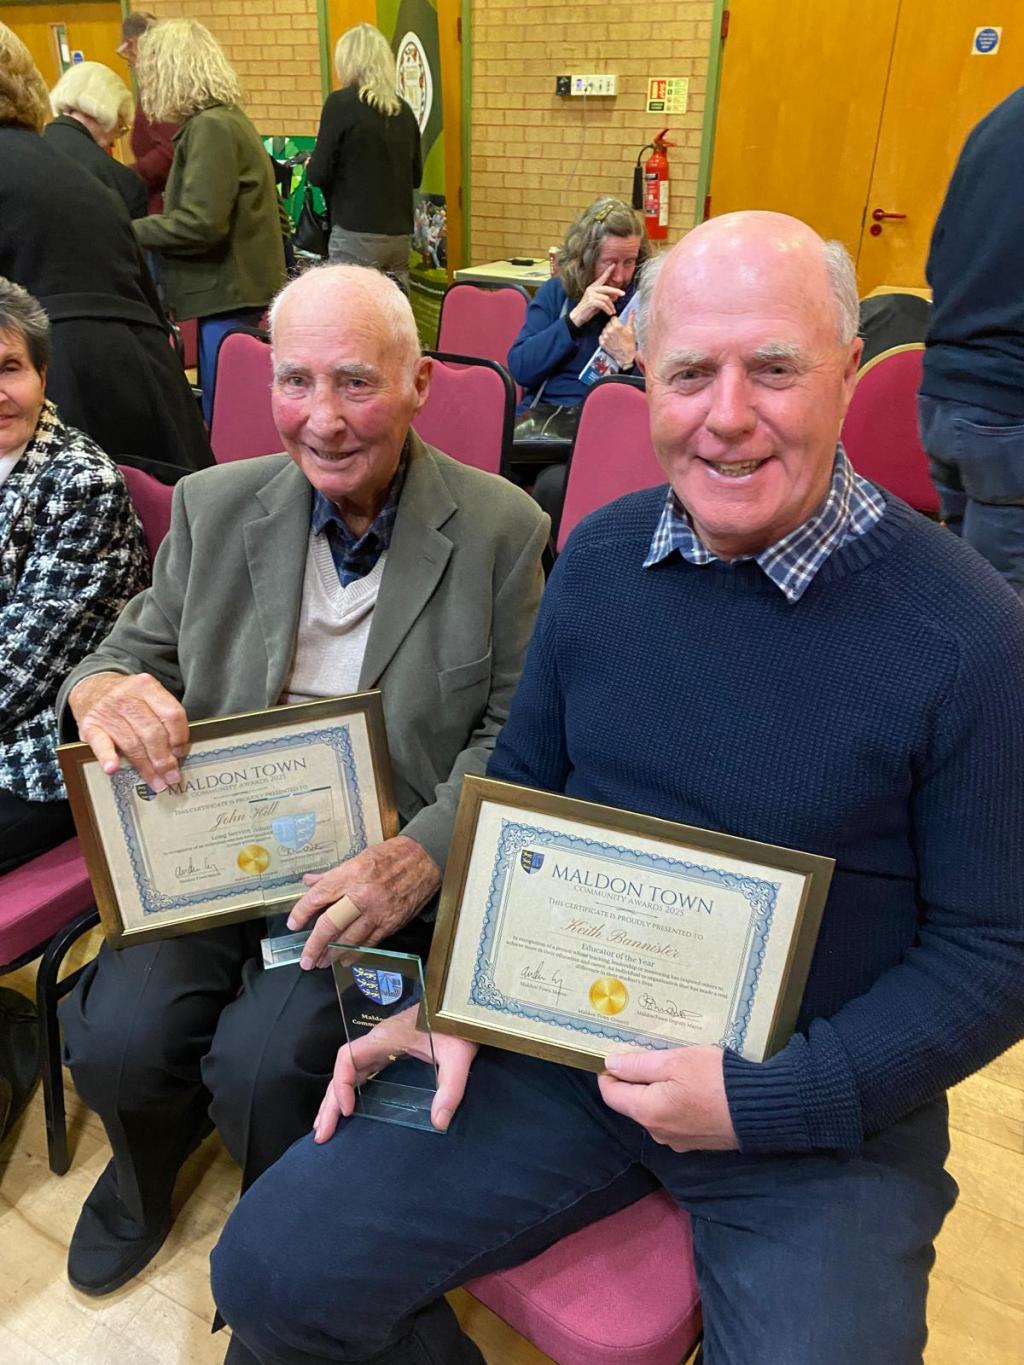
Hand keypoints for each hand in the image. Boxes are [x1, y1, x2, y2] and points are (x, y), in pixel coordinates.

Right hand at [68, 671, 188, 791]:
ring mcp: (107, 712)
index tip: (181, 753)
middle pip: (152, 732)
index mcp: (147, 687)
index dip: (180, 737)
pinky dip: (108, 757)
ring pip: (132, 744)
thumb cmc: (126, 698)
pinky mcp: (90, 726)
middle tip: (172, 776)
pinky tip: (113, 769)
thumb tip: (178, 752)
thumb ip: (162, 716)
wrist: (91, 688)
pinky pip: (101, 744)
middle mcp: (127, 697)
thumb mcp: (147, 695)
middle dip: (164, 759)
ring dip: (146, 767)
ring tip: (157, 782)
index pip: (171, 714)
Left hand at [286, 834, 440, 968]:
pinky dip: (355, 953)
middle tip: (305, 958)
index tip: (293, 923)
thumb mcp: (358, 858)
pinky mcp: (391, 922)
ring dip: (333, 954)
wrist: (425, 859)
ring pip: (349, 939)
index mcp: (351, 874)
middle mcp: (362, 894)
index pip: (318, 896)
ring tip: (321, 962)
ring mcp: (378, 911)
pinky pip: (369, 942)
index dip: (302, 912)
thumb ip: (332, 875)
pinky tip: (345, 959)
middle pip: (331, 924)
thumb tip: (310, 883)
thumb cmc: (391, 856)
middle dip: (315, 945)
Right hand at [314, 1003, 477, 1137]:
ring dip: (336, 1097)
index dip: (341, 1085)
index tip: (348, 1110)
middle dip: (331, 1101)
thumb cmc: (459, 1026)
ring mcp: (385, 1044)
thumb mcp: (458, 1057)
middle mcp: (379, 1040)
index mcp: (386, 1037)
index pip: (348, 1058)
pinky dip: (351, 1089)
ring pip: (351, 1071)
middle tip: (322, 1134)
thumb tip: (439, 1122)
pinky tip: (349, 1106)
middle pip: (344, 1070)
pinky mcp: (393, 1050)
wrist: (467, 1006)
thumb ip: (450, 1088)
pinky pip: (364, 1071)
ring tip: (326, 1126)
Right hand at [569, 267, 623, 326]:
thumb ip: (607, 298)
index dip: (608, 271)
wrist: (578, 317)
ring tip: (613, 311)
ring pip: (606, 298)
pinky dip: (607, 309)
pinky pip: (603, 304)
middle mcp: (591, 289)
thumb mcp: (599, 303)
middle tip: (623, 294)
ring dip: (611, 305)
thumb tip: (616, 296)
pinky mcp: (590, 301)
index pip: (602, 278)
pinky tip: (609, 313)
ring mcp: (590, 295)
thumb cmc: (588, 310)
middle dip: (616, 291)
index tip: (614, 264)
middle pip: (607, 288)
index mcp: (593, 287)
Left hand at [598, 316, 635, 368]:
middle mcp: (609, 331)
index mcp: (617, 327)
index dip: (617, 321)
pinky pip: (601, 336)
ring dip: (608, 331)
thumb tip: (632, 310)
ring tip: (614, 337)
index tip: (619, 324)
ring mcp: (605, 337)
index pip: (613, 318)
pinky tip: (611, 340)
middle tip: (618, 332)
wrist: (626, 357)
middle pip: (609, 323)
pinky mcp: (602, 343)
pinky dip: (605, 337)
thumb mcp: (631, 330)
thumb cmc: (629, 344)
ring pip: (605, 329)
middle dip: (613, 326)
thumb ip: (630, 318)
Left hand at [598, 1046, 737, 1151]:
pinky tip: (691, 1085)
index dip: (610, 1072)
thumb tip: (610, 1064)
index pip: (611, 1094)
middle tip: (651, 1053)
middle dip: (636, 1079)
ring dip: (657, 1089)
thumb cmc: (716, 1080)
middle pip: (632, 1103)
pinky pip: (674, 1118)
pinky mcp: (696, 1141)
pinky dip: (674, 1101)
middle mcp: (658, 1132)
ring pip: (654, 1110)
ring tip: (674, 1066)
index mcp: (648, 1112)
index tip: (620, 1053)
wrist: (761, 1109)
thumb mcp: (676, 1061)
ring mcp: (678, 1140)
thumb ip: (639, 1065)